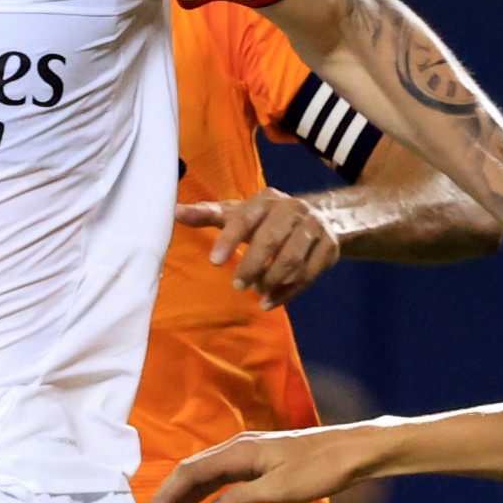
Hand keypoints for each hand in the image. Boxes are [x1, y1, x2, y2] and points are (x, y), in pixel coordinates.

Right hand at [142, 423, 388, 502]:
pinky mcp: (258, 459)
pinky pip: (221, 473)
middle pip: (191, 470)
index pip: (190, 473)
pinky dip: (204, 488)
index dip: (165, 496)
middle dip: (166, 495)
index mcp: (238, 452)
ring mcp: (248, 451)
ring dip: (183, 492)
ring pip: (205, 471)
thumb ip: (242, 498)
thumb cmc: (319, 469)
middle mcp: (237, 447)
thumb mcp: (281, 489)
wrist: (351, 451)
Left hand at [176, 190, 340, 304]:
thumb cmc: (269, 218)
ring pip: (292, 259)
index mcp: (266, 199)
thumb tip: (174, 211)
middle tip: (237, 284)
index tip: (214, 262)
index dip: (229, 239)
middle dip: (252, 265)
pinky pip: (309, 275)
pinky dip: (288, 292)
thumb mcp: (240, 212)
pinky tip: (269, 303)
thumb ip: (209, 214)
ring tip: (255, 291)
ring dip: (271, 279)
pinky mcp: (329, 249)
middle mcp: (293, 209)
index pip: (246, 218)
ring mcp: (314, 228)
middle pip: (271, 240)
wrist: (325, 216)